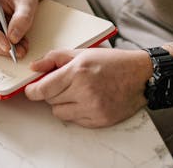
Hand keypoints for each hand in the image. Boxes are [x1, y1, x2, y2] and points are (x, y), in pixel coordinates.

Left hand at [24, 48, 151, 127]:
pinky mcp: (99, 120)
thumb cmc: (114, 62)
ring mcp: (92, 108)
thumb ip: (55, 58)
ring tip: (77, 92)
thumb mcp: (83, 53)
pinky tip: (88, 100)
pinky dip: (77, 112)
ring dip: (63, 103)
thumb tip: (34, 66)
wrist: (141, 76)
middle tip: (64, 84)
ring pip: (60, 113)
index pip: (43, 89)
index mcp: (78, 72)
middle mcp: (84, 91)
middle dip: (52, 92)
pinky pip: (75, 120)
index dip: (33, 90)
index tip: (31, 90)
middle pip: (50, 100)